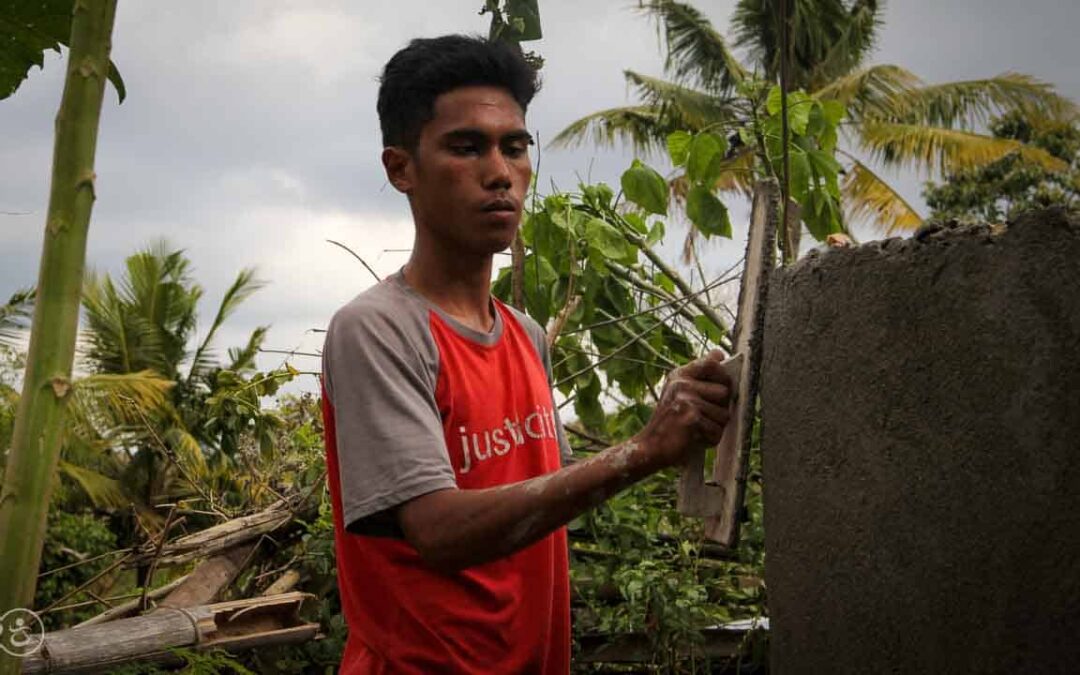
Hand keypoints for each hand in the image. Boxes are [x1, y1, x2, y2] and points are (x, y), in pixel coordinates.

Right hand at [637, 350, 732, 468]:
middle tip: (701, 417)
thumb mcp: (680, 392)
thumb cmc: (669, 422)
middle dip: (719, 409)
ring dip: (714, 427)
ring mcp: (686, 399)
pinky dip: (709, 440)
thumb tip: (718, 352)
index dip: (723, 376)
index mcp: (679, 375)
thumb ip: (700, 375)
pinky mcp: (691, 417)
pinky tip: (693, 439)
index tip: (718, 391)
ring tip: (695, 429)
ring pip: (724, 414)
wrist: (650, 447)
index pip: (712, 364)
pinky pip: (717, 430)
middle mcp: (681, 383)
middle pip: (725, 391)